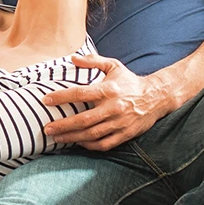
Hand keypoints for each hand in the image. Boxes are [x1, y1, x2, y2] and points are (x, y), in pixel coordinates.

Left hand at [41, 55, 170, 151]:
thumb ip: (93, 61)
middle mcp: (114, 108)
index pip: (81, 94)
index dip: (62, 97)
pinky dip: (89, 145)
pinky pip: (104, 144)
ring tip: (57, 137)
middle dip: (63, 125)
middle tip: (47, 128)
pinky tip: (77, 142)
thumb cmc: (130, 82)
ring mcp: (120, 123)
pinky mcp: (125, 135)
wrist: (156, 97)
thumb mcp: (113, 66)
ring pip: (92, 134)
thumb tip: (72, 58)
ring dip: (72, 137)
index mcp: (109, 90)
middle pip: (84, 120)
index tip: (46, 100)